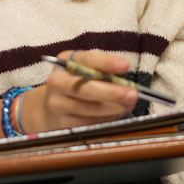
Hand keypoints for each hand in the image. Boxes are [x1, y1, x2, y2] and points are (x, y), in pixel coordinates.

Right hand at [21, 49, 136, 133]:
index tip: (126, 65)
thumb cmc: (77, 82)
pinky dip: (106, 119)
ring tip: (128, 105)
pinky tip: (115, 114)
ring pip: (91, 109)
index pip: (87, 59)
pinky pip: (90, 122)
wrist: (51, 106)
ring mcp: (58, 104)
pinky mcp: (62, 124)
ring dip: (114, 108)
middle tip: (133, 94)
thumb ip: (103, 71)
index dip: (107, 62)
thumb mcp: (85, 69)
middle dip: (113, 92)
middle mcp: (57, 82)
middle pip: (87, 88)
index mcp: (65, 61)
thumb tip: (128, 85)